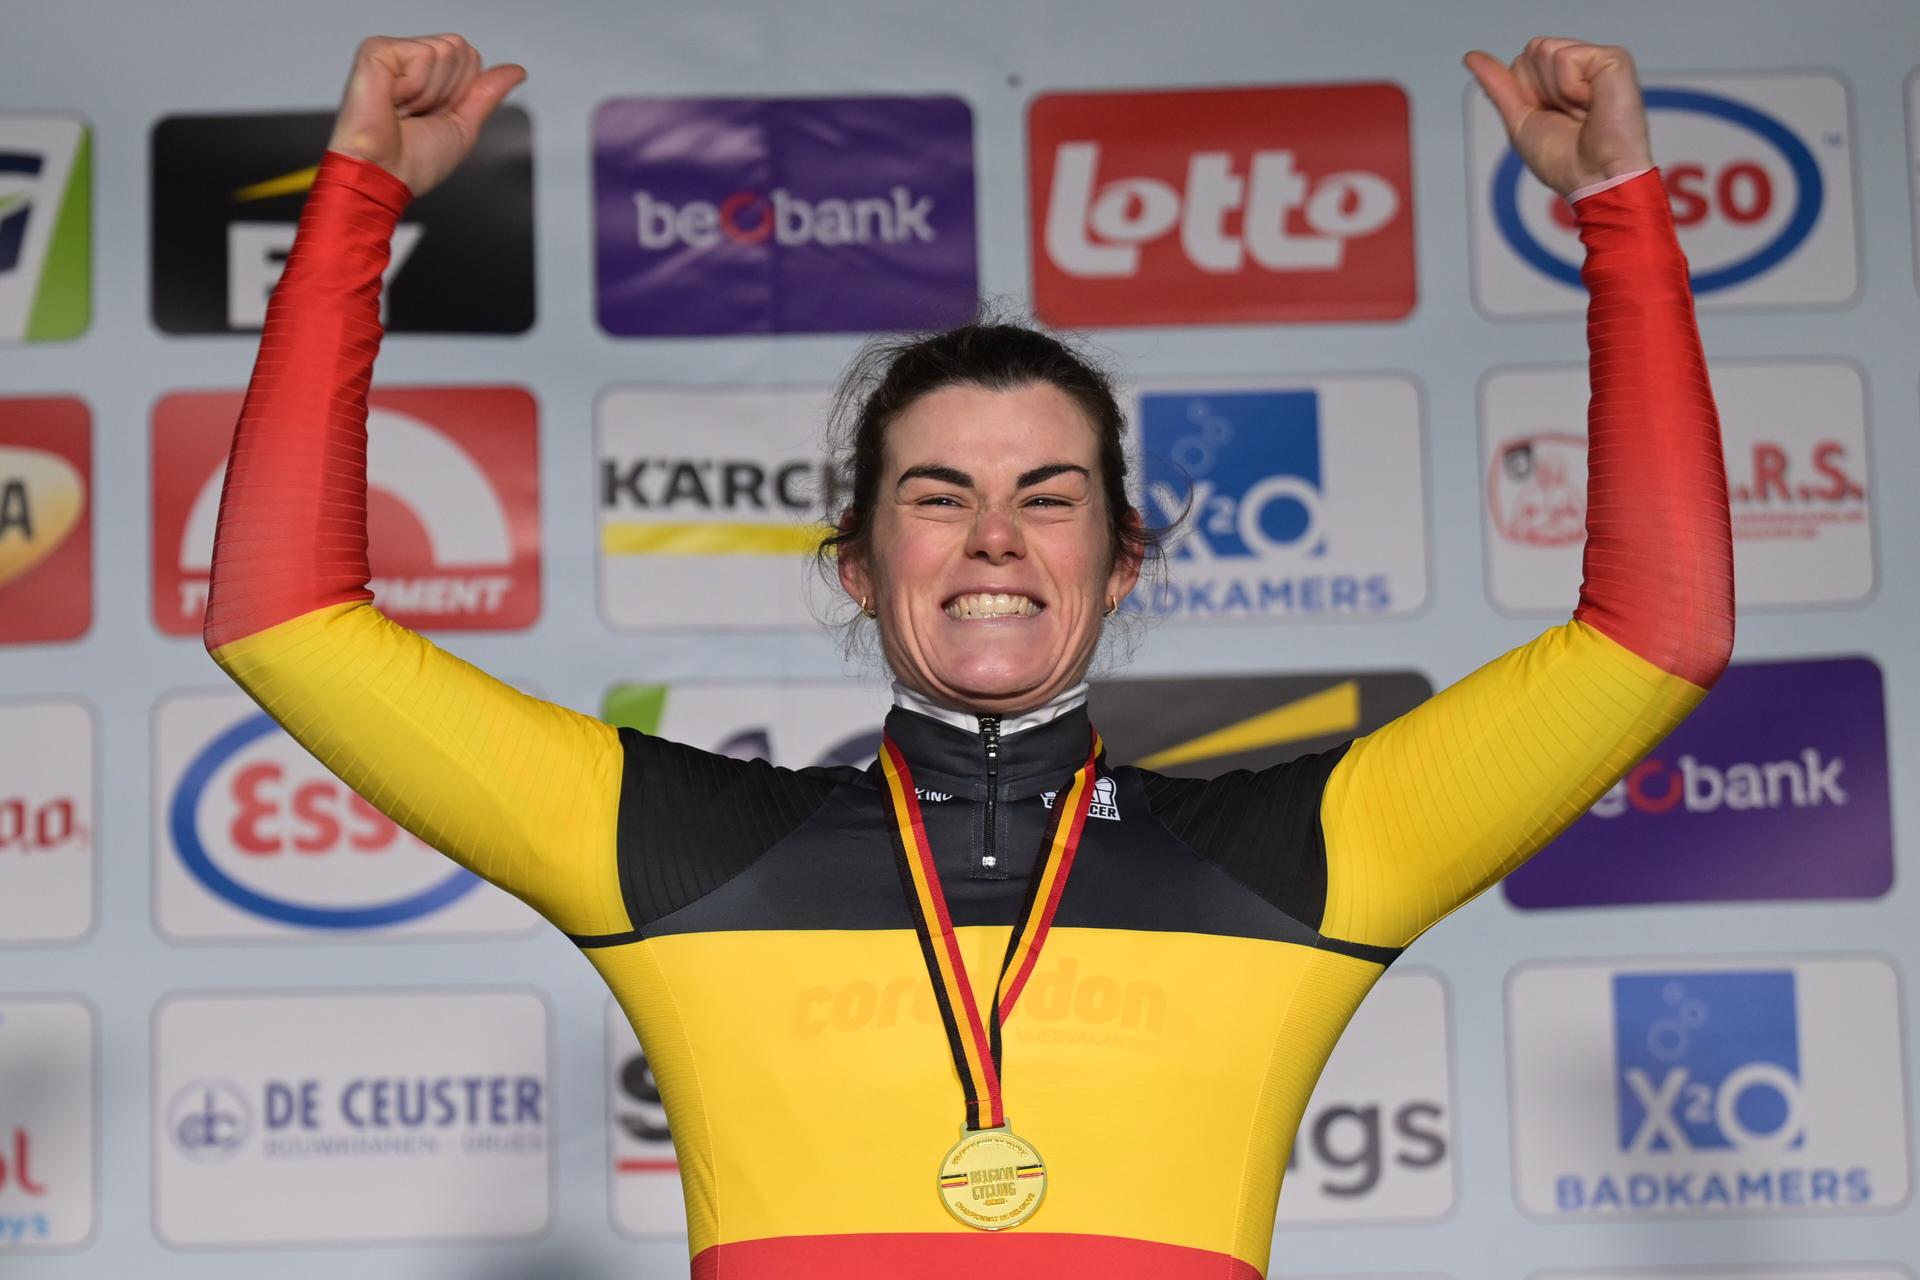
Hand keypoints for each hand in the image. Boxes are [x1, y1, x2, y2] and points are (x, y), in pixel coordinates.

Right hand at [327, 33, 524, 197]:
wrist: (383, 176)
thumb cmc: (411, 162)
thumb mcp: (464, 127)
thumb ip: (487, 94)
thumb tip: (514, 72)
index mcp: (427, 77)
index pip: (470, 59)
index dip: (462, 95)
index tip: (435, 117)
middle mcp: (409, 62)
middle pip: (461, 50)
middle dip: (449, 91)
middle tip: (418, 115)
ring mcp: (392, 53)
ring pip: (445, 50)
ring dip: (430, 93)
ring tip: (403, 111)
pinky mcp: (377, 51)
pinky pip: (422, 55)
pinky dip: (414, 86)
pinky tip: (392, 101)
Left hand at [1463, 37, 1652, 196]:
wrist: (1595, 178)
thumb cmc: (1564, 162)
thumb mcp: (1519, 121)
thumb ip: (1498, 85)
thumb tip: (1472, 58)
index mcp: (1560, 82)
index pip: (1521, 63)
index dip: (1524, 95)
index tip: (1548, 119)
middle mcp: (1579, 68)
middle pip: (1532, 51)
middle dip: (1539, 91)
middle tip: (1567, 117)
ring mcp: (1596, 61)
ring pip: (1545, 50)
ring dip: (1556, 92)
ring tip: (1581, 112)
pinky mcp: (1613, 59)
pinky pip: (1567, 57)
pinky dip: (1571, 87)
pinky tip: (1592, 104)